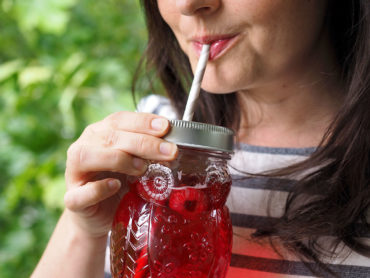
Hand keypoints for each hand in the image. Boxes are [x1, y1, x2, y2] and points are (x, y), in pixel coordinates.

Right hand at [63, 111, 177, 237]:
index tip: (166, 127)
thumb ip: (147, 152)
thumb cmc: (120, 183)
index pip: (119, 120)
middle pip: (110, 137)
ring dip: (119, 159)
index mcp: (100, 134)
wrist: (101, 216)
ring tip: (143, 168)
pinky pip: (81, 193)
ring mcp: (74, 173)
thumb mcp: (135, 163)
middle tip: (170, 151)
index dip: (143, 122)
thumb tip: (172, 147)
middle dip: (143, 143)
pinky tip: (115, 186)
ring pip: (88, 157)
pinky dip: (98, 188)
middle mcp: (84, 147)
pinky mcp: (73, 200)